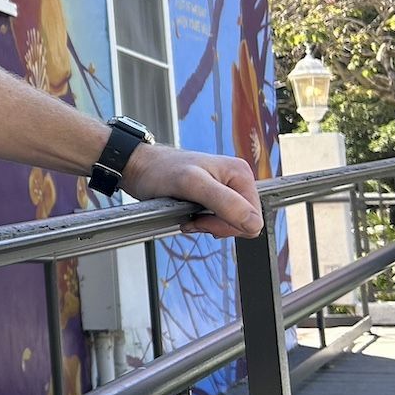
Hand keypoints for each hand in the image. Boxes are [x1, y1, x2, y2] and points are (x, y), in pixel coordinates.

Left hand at [119, 144, 263, 239]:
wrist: (141, 168)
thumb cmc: (160, 171)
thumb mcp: (192, 185)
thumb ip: (225, 203)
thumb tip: (253, 222)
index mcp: (241, 174)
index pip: (253, 219)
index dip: (226, 225)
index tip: (201, 217)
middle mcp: (238, 181)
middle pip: (243, 224)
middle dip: (216, 226)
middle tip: (193, 217)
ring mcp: (227, 190)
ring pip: (231, 225)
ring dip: (208, 226)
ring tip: (188, 215)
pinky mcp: (216, 198)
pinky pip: (219, 222)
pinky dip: (203, 223)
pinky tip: (189, 215)